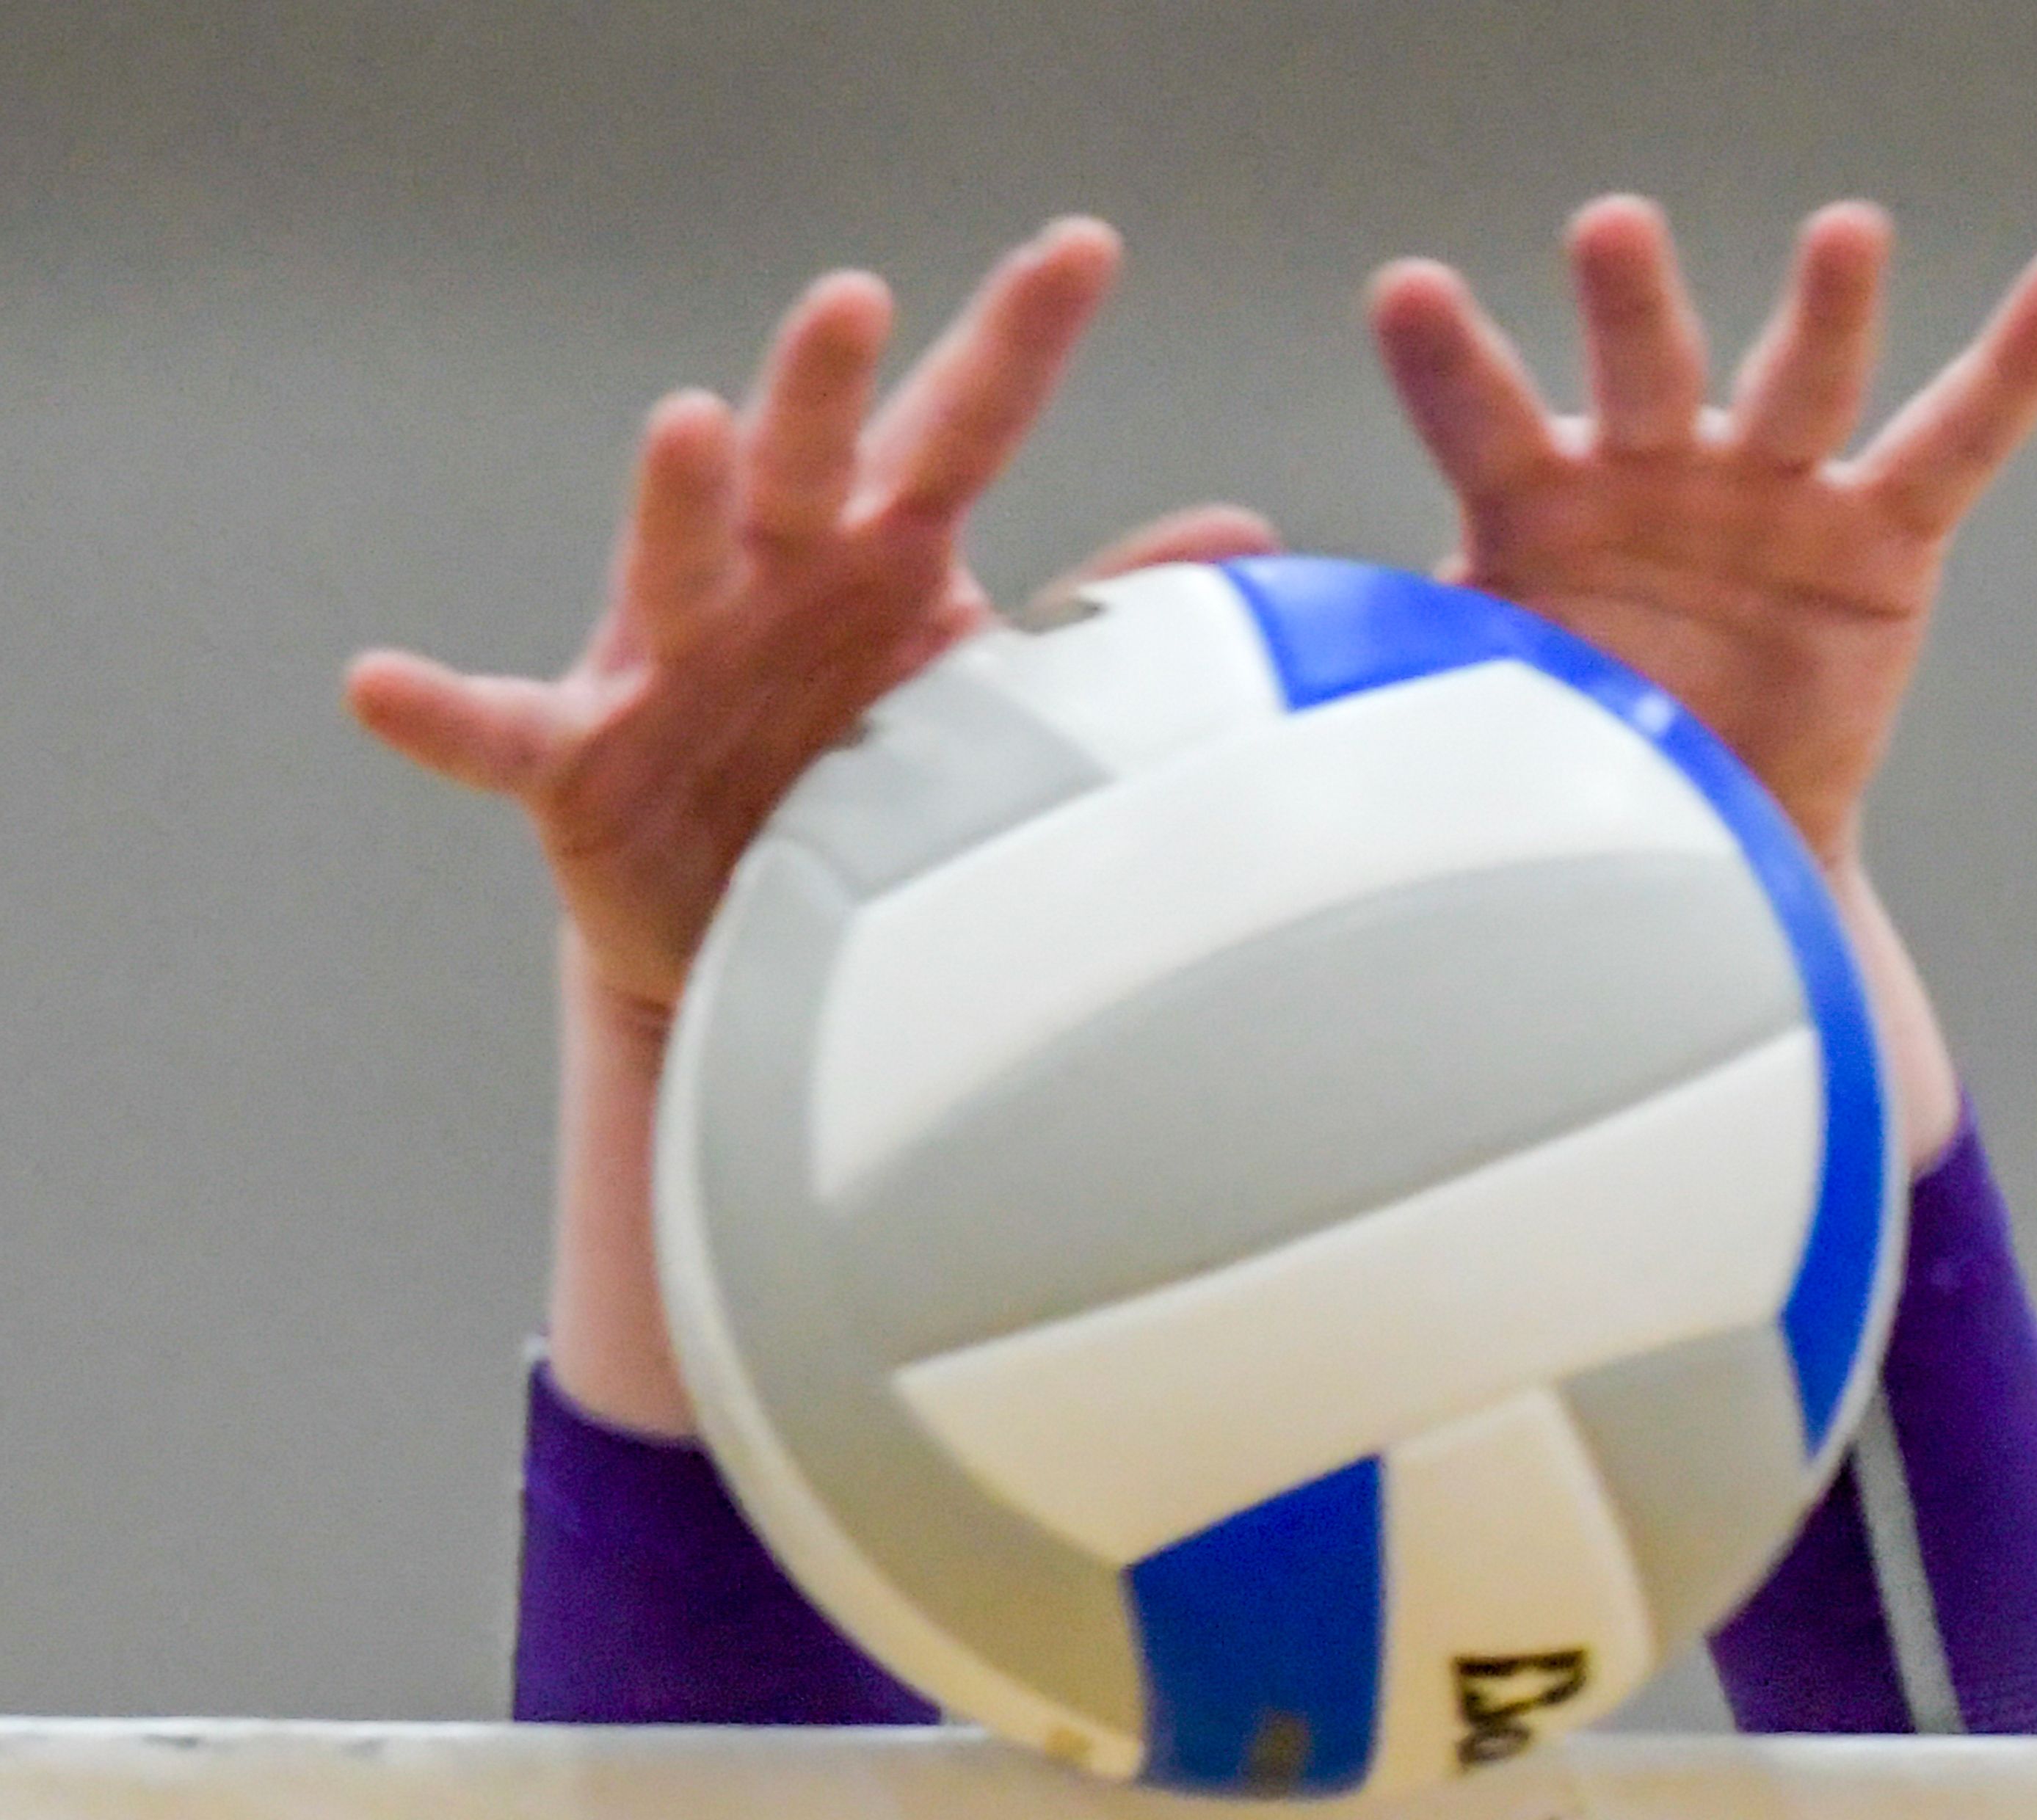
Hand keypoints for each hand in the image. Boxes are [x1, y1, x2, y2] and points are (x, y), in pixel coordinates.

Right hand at [347, 226, 1274, 1021]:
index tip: (1084, 249)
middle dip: (823, 382)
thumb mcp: (992, 698)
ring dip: (672, 493)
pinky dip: (439, 712)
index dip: (1018, 339)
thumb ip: (1102, 620)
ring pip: (669, 559)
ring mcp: (663, 656)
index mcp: (877, 548)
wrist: (763, 940)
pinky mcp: (579, 760)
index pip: (963, 426)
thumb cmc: (880, 784)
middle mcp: (765, 573)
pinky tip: (378, 687)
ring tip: (681, 425)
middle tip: (856, 305)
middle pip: (803, 459)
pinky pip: (498, 732)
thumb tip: (1244, 539)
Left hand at [1369, 198, 2036, 867]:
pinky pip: (1959, 442)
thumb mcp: (1456, 750)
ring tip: (1845, 235)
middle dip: (1628, 303)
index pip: (1480, 418)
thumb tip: (1219, 779)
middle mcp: (1649, 471)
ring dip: (1821, 310)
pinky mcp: (1882, 538)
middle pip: (1640, 368)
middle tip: (1608, 234)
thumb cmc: (1555, 779)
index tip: (1413, 295)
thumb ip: (1373, 726)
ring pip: (1797, 383)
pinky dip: (2018, 363)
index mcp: (1530, 512)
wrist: (1688, 865)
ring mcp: (1769, 493)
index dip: (1453, 362)